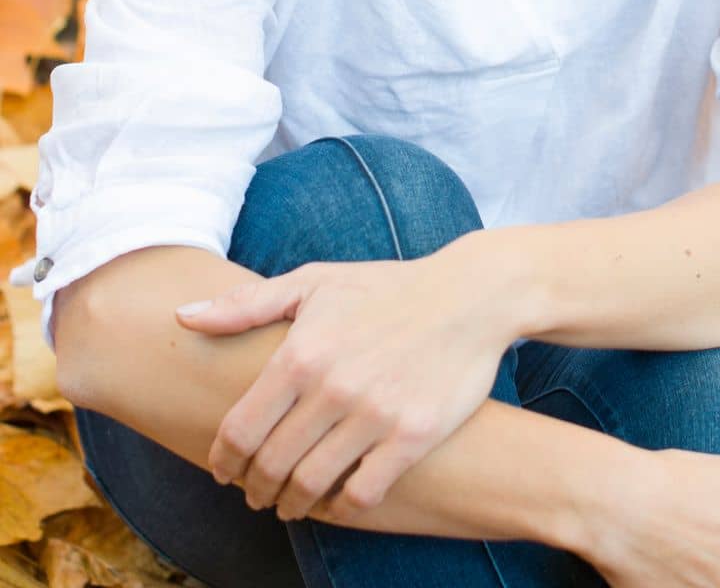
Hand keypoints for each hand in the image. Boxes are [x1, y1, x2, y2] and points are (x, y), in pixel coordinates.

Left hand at [174, 243, 514, 520]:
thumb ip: (246, 305)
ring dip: (293, 503)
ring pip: (311, 485)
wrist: (468, 296)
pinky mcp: (412, 435)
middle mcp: (332, 387)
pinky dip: (343, 505)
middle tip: (256, 494)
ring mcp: (374, 414)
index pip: (239, 429)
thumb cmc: (385, 288)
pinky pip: (363, 493)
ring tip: (291, 503)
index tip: (223, 471)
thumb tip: (182, 317)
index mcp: (301, 352)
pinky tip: (339, 498)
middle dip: (254, 488)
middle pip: (270, 464)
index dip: (223, 460)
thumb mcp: (315, 283)